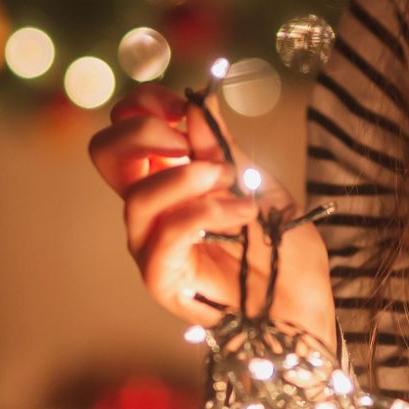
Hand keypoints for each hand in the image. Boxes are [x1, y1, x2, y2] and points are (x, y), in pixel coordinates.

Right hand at [86, 83, 334, 340]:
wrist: (304, 305)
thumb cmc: (283, 250)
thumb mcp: (257, 183)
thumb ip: (223, 148)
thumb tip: (198, 102)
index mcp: (166, 180)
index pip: (124, 130)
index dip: (143, 104)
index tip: (181, 103)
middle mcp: (150, 210)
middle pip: (104, 154)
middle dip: (145, 132)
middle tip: (190, 143)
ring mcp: (150, 245)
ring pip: (137, 197)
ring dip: (188, 177)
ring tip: (231, 183)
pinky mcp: (161, 279)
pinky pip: (165, 236)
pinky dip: (205, 213)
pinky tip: (241, 213)